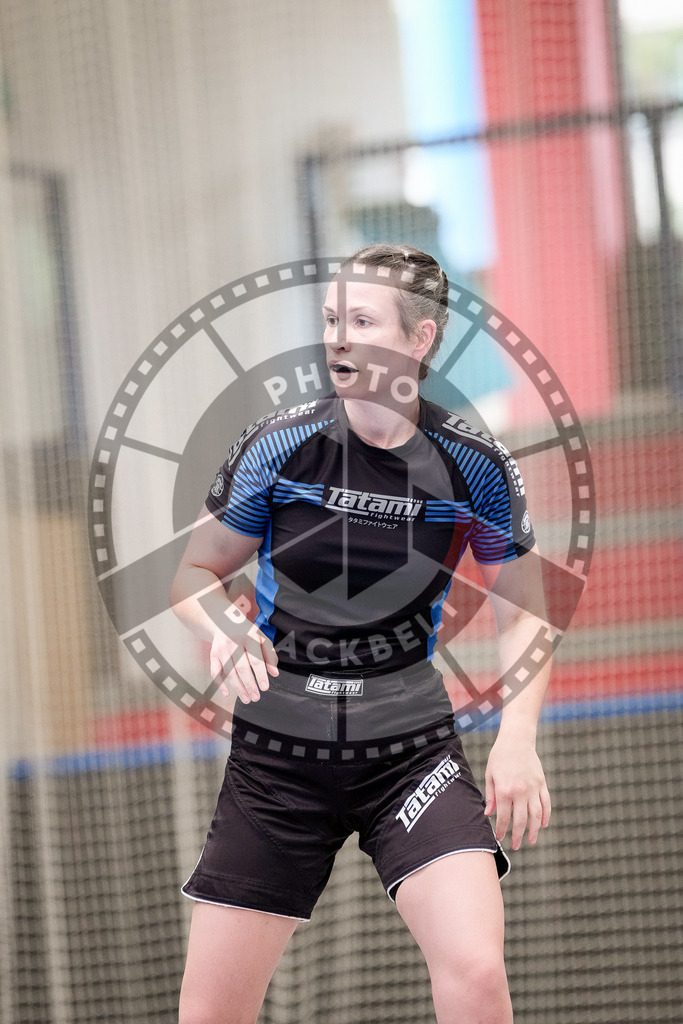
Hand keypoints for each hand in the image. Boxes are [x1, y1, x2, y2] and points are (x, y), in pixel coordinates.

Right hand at [210, 609, 277, 703]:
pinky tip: (227, 693)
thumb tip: (275, 673)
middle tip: (256, 697)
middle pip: (242, 668)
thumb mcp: (261, 638)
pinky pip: (215, 672)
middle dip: (250, 685)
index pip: (256, 660)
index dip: (261, 675)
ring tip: (246, 699)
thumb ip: (270, 655)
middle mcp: (234, 643)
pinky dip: (220, 684)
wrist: (223, 621)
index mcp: (249, 637)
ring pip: (229, 672)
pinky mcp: (213, 655)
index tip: (265, 688)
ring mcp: (222, 649)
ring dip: (238, 688)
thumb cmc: (247, 633)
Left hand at [484, 735, 550, 850]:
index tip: (499, 837)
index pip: (503, 817)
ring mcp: (533, 788)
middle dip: (518, 835)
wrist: (517, 739)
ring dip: (534, 830)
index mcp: (504, 790)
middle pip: (521, 820)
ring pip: (536, 815)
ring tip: (531, 841)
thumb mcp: (489, 774)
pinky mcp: (542, 783)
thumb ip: (490, 796)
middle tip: (516, 846)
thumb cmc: (499, 756)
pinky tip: (543, 825)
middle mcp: (520, 792)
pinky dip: (546, 815)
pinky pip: (546, 803)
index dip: (501, 829)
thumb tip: (488, 814)